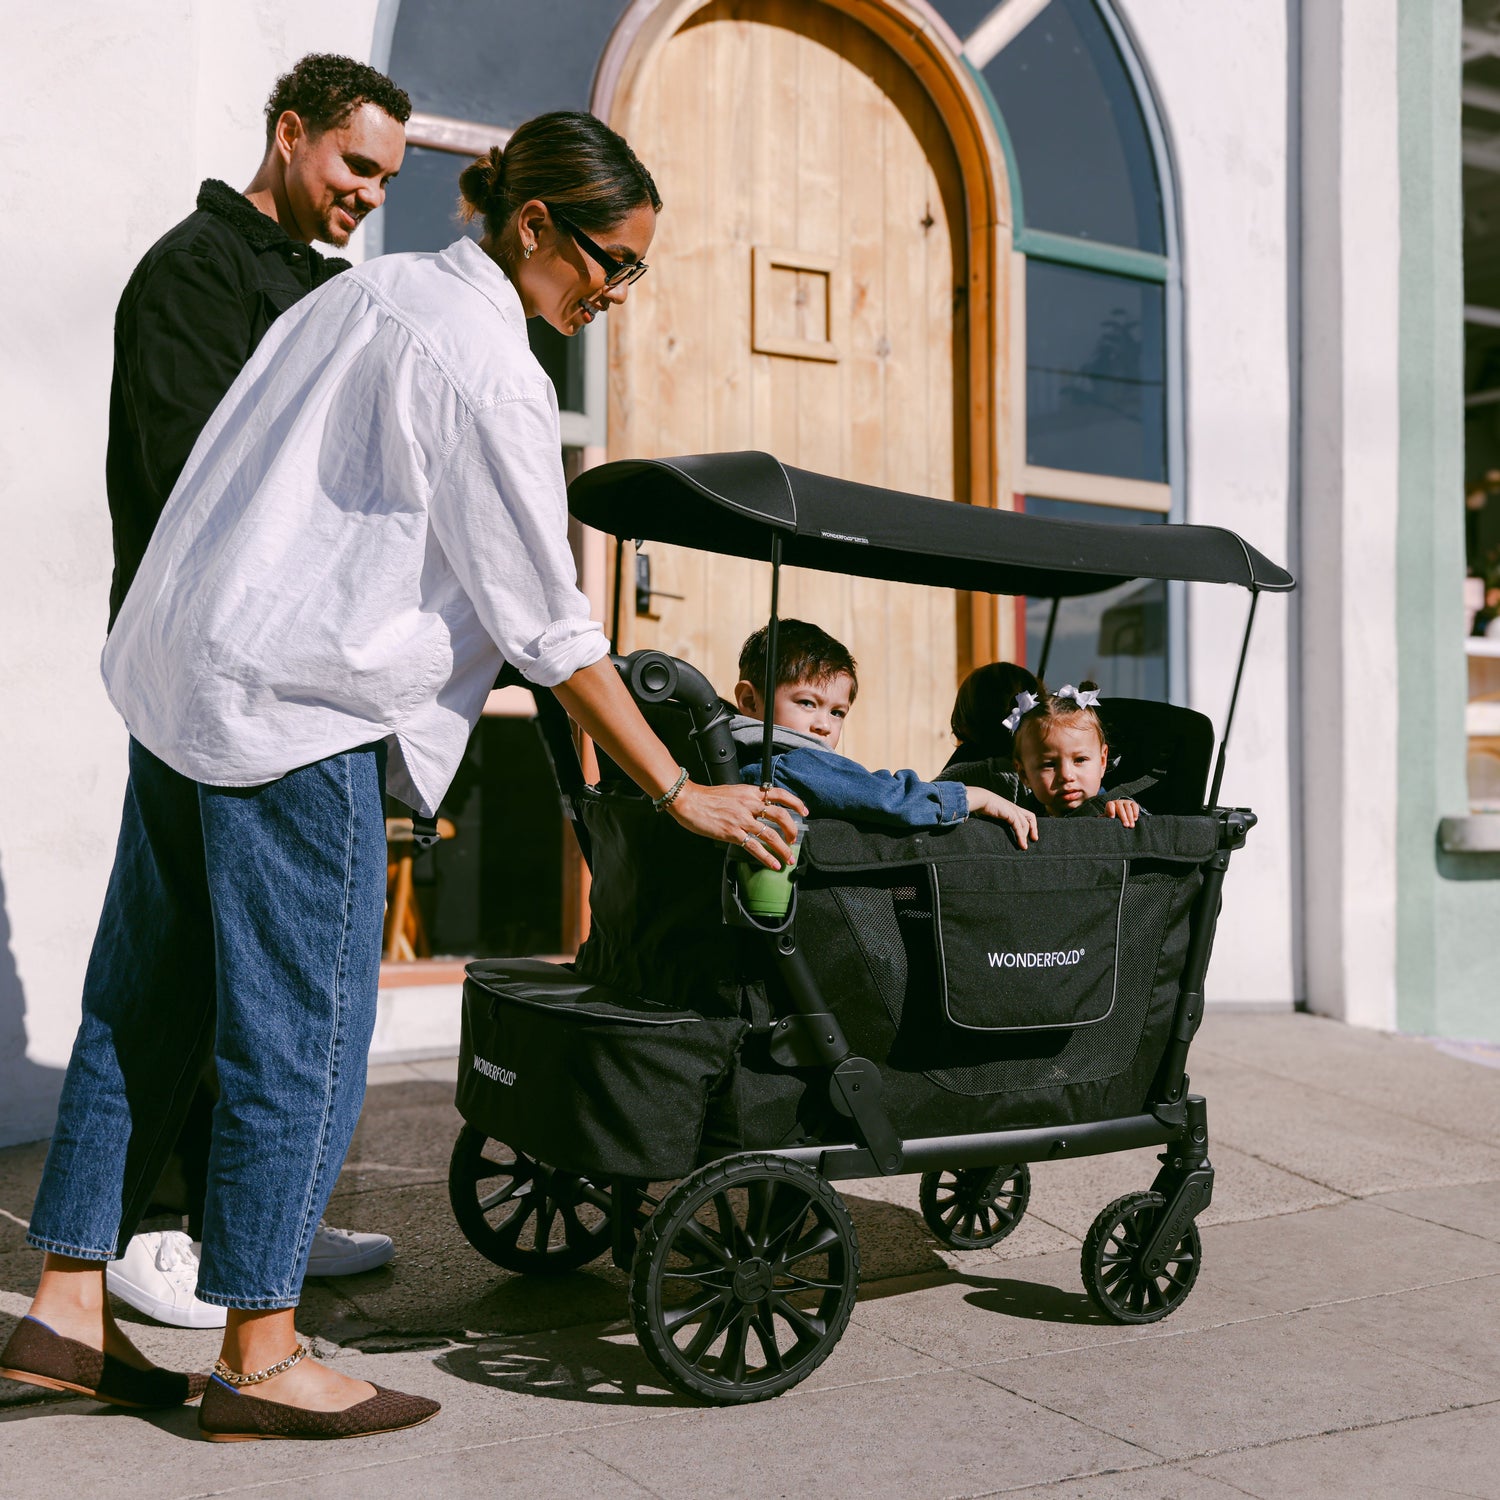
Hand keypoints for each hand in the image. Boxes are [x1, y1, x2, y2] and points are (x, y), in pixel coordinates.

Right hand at [668, 782, 807, 867]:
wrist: (688, 800)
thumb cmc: (706, 797)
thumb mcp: (732, 791)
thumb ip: (746, 798)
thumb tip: (757, 806)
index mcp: (750, 792)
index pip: (779, 794)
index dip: (795, 802)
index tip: (804, 810)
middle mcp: (749, 805)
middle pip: (780, 815)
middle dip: (792, 829)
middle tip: (794, 840)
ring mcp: (742, 820)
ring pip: (771, 834)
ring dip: (783, 848)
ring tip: (789, 858)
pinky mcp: (733, 833)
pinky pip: (755, 847)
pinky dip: (767, 857)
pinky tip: (774, 864)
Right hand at [966, 787, 1038, 848]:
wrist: (981, 799)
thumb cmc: (983, 805)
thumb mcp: (993, 813)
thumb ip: (997, 818)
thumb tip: (992, 826)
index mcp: (1011, 807)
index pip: (1026, 814)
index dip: (1030, 824)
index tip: (1030, 833)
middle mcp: (1014, 808)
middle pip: (1030, 817)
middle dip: (1034, 829)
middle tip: (1034, 839)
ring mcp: (1014, 810)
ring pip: (1025, 824)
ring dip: (1026, 837)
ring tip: (1024, 847)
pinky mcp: (1011, 815)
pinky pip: (1019, 827)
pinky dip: (1021, 837)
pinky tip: (1021, 844)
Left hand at [1104, 798, 1139, 827]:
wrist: (1121, 812)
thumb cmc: (1113, 817)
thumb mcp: (1108, 818)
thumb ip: (1103, 819)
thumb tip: (1098, 820)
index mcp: (1110, 805)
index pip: (1110, 805)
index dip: (1111, 810)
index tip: (1112, 818)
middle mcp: (1118, 802)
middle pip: (1120, 808)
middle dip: (1123, 817)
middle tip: (1126, 826)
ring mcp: (1126, 802)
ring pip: (1128, 808)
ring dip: (1130, 818)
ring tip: (1131, 826)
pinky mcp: (1133, 803)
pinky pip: (1135, 806)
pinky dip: (1135, 812)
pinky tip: (1135, 819)